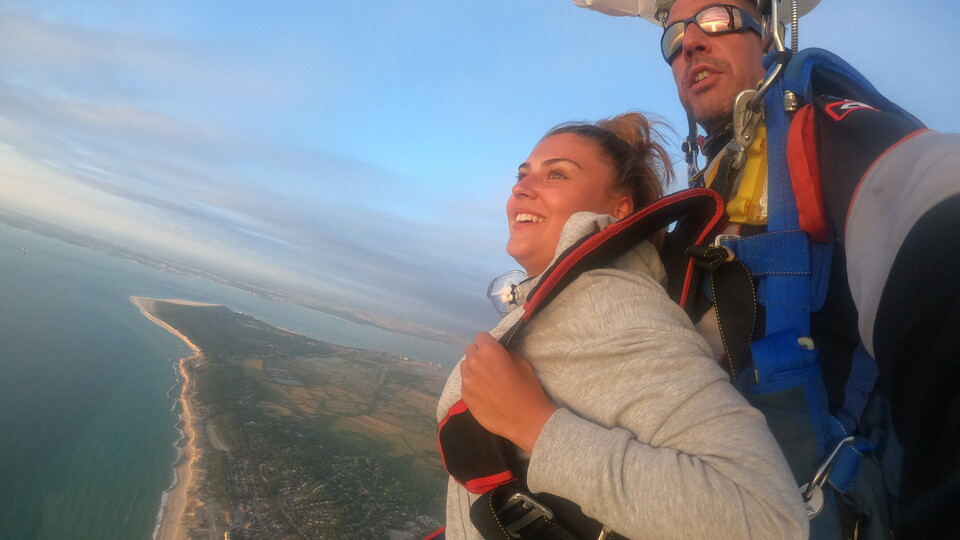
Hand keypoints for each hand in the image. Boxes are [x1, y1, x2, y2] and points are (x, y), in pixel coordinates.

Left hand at [460, 332, 557, 452]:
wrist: (525, 419)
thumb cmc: (527, 389)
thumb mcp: (522, 363)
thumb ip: (506, 353)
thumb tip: (499, 351)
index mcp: (489, 351)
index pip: (481, 336)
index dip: (490, 343)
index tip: (496, 352)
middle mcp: (473, 363)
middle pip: (470, 350)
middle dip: (480, 354)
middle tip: (491, 366)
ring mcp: (466, 381)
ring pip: (465, 367)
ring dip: (474, 369)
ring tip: (487, 381)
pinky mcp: (465, 397)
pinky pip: (465, 384)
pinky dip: (473, 385)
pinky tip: (485, 395)